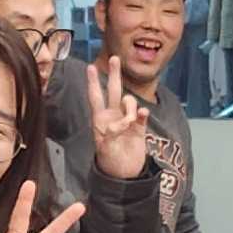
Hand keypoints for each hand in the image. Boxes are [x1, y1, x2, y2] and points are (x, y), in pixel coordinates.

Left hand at [83, 52, 149, 180]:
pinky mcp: (139, 127)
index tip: (90, 67)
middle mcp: (113, 116)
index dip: (93, 82)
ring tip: (130, 123)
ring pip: (129, 101)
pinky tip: (142, 115)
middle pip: (113, 90)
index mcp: (100, 120)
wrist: (124, 174)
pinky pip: (141, 114)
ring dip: (130, 107)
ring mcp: (127, 120)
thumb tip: (122, 123)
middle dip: (114, 74)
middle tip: (115, 58)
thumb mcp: (105, 149)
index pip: (95, 97)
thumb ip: (111, 133)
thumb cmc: (109, 162)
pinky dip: (141, 113)